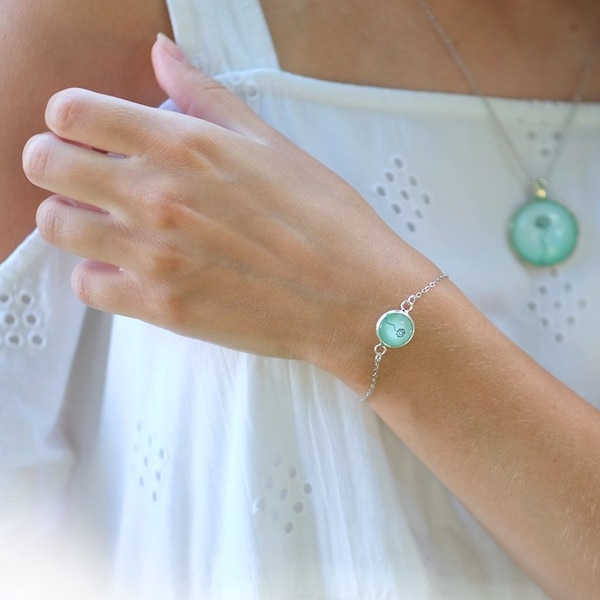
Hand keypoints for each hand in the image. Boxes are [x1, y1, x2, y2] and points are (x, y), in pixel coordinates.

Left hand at [22, 35, 432, 379]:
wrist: (354, 297)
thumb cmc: (326, 221)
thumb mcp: (271, 146)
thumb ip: (205, 97)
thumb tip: (162, 54)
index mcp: (184, 145)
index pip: (72, 112)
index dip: (70, 119)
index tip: (87, 132)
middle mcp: (157, 195)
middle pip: (45, 164)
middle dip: (55, 163)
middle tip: (85, 177)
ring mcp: (154, 254)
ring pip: (57, 225)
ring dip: (74, 219)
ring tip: (108, 225)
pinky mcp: (161, 307)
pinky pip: (88, 285)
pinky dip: (98, 274)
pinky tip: (129, 269)